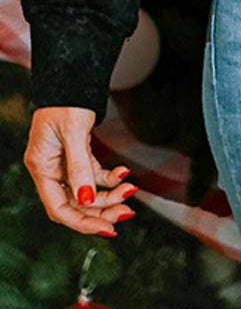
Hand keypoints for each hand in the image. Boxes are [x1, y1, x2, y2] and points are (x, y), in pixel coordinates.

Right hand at [23, 106, 136, 235]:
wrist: (71, 80)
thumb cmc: (66, 101)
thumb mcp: (73, 132)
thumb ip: (79, 166)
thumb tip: (87, 198)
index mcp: (42, 167)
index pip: (59, 207)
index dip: (82, 222)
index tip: (107, 228)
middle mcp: (51, 170)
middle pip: (75, 203)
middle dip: (101, 210)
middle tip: (126, 212)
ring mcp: (64, 164)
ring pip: (87, 191)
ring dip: (109, 195)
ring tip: (130, 191)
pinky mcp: (77, 156)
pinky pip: (93, 175)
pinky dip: (109, 178)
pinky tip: (124, 174)